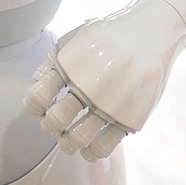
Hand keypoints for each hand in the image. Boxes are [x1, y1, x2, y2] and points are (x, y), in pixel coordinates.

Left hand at [22, 0, 185, 160]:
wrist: (152, 31)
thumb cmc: (110, 36)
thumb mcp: (77, 37)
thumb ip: (53, 59)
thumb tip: (35, 83)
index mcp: (72, 65)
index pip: (38, 96)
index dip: (33, 107)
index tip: (41, 106)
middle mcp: (90, 85)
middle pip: (55, 120)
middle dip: (50, 126)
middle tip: (56, 124)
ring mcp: (110, 103)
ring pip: (77, 139)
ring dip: (67, 143)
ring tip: (70, 138)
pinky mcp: (129, 117)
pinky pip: (103, 147)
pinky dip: (91, 152)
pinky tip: (90, 146)